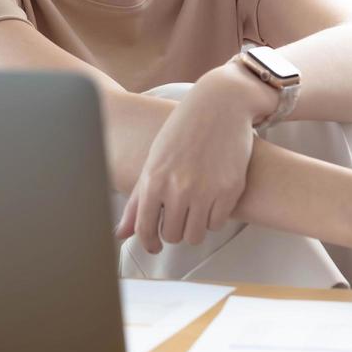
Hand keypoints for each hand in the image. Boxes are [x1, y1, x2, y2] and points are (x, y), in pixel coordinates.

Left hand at [114, 67, 259, 252]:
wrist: (220, 105)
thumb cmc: (183, 130)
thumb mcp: (154, 160)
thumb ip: (138, 200)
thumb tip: (121, 234)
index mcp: (154, 179)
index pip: (145, 230)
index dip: (149, 243)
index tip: (155, 246)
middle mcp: (179, 188)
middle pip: (173, 236)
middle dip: (174, 232)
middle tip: (178, 218)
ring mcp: (206, 190)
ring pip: (196, 236)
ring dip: (194, 229)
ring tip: (194, 213)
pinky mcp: (230, 189)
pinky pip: (217, 223)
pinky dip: (213, 218)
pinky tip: (211, 202)